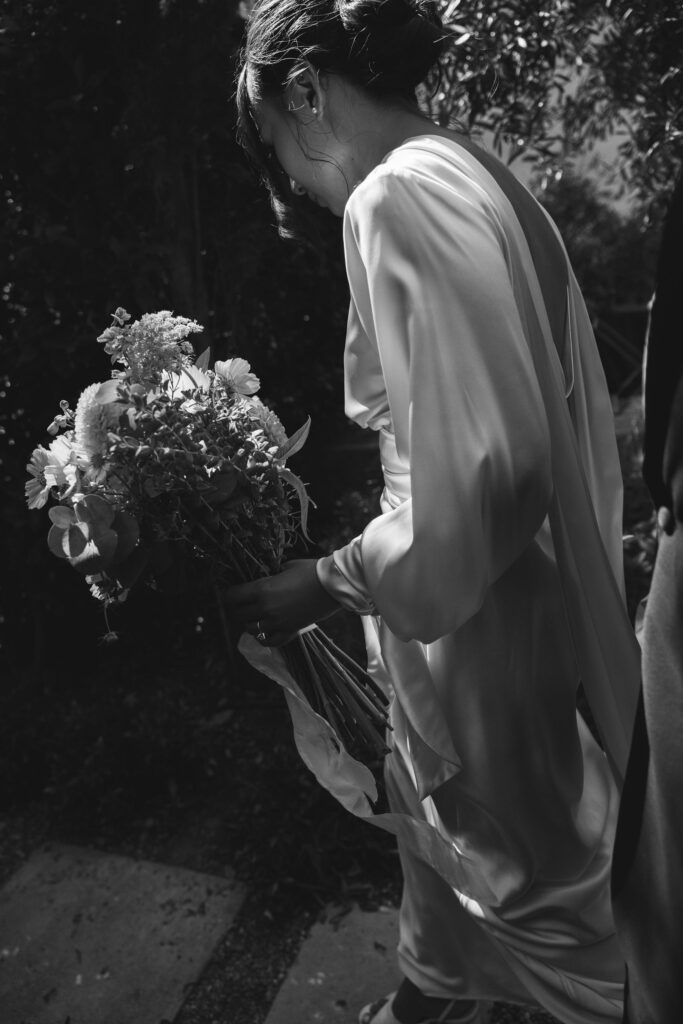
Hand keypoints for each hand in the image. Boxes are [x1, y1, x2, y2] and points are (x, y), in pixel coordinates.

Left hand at [222, 559, 340, 646]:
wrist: (333, 585)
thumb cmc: (311, 570)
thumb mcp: (286, 567)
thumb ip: (271, 574)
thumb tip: (266, 577)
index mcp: (262, 589)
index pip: (232, 597)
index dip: (227, 595)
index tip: (229, 594)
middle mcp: (266, 608)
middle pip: (239, 614)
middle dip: (236, 609)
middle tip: (240, 605)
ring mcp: (277, 622)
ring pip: (251, 629)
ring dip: (249, 623)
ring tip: (253, 618)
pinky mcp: (290, 631)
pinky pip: (270, 641)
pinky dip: (264, 639)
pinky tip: (263, 633)